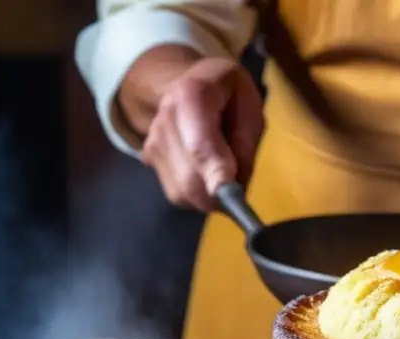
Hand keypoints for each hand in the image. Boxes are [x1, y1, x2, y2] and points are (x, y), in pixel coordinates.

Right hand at [140, 57, 263, 210]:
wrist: (189, 82)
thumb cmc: (229, 95)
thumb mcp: (250, 106)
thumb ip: (245, 140)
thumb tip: (235, 182)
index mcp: (193, 95)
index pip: (201, 145)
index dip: (214, 173)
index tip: (228, 195)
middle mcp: (165, 117)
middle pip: (190, 177)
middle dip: (218, 194)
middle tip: (240, 186)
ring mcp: (153, 140)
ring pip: (183, 192)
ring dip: (210, 195)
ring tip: (222, 170)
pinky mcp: (148, 158)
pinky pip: (178, 193)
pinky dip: (198, 194)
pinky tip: (206, 172)